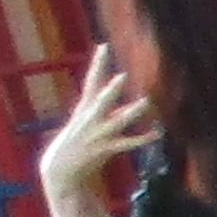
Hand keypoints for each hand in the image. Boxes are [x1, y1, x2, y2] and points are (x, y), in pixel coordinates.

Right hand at [38, 56, 153, 216]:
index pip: (91, 81)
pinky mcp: (103, 149)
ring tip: (146, 103)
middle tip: (123, 75)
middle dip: (111, 88)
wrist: (60, 170)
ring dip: (132, 113)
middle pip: (101, 99)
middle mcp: (89, 119)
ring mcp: (96, 134)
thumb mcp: (86, 121)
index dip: (98, 64)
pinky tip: (156, 133)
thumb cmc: (75, 143)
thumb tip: (118, 99)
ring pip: (117, 121)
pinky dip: (142, 138)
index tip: (103, 46)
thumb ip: (104, 110)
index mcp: (84, 108)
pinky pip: (126, 143)